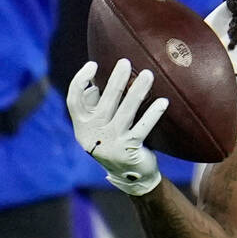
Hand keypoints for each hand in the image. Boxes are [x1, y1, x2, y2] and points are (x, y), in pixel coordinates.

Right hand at [66, 58, 168, 195]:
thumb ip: (96, 105)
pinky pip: (143, 128)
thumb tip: (96, 78)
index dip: (80, 81)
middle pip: (104, 103)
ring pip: (126, 112)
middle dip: (115, 81)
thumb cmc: (114, 140)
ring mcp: (111, 144)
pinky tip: (163, 102)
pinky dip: (153, 114)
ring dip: (137, 92)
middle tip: (125, 62)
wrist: (130, 175)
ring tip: (148, 75)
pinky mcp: (128, 151)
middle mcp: (92, 135)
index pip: (74, 101)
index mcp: (82, 126)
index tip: (93, 64)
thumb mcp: (99, 126)